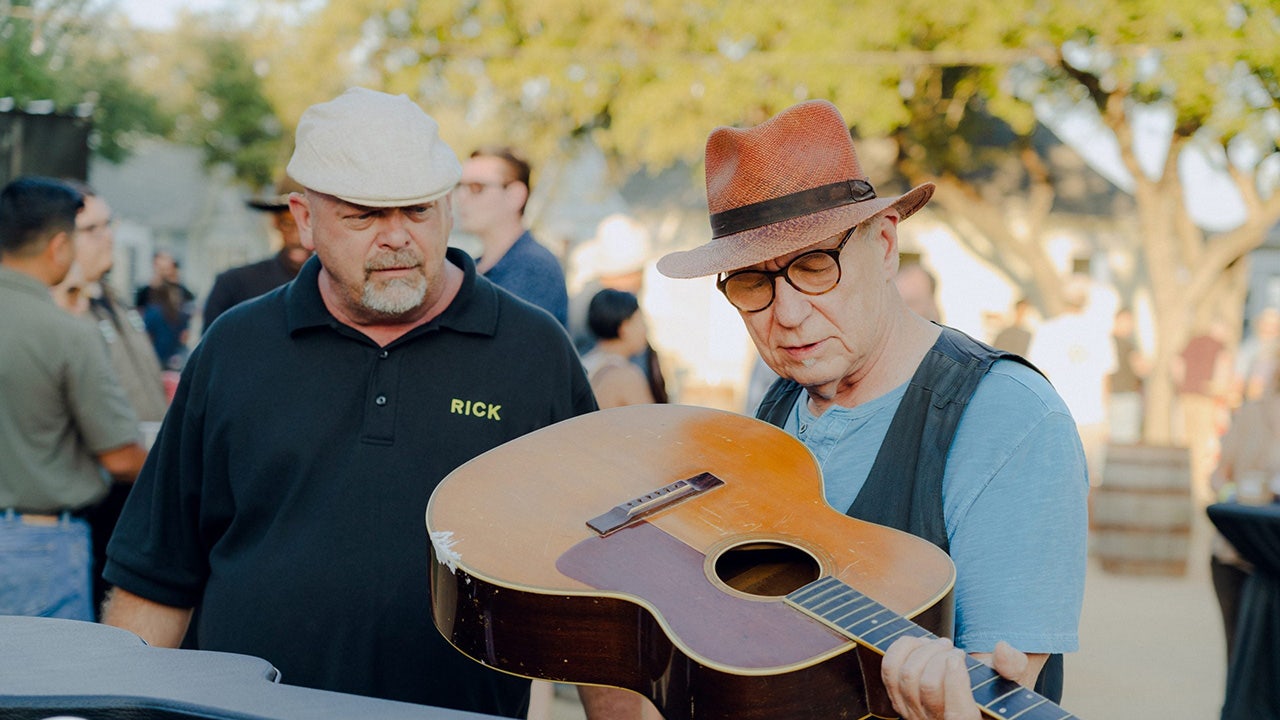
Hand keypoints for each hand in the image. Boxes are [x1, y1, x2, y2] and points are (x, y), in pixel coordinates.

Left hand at [881, 637, 1030, 719]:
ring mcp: (914, 712)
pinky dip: (902, 648)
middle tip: (955, 650)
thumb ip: (1013, 665)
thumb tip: (1001, 649)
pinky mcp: (898, 698)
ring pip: (906, 677)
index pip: (958, 714)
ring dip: (922, 651)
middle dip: (940, 658)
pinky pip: (889, 670)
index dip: (955, 682)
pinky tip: (920, 643)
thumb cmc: (992, 686)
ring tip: (941, 645)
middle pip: (927, 687)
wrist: (971, 689)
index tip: (960, 658)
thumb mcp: (1011, 678)